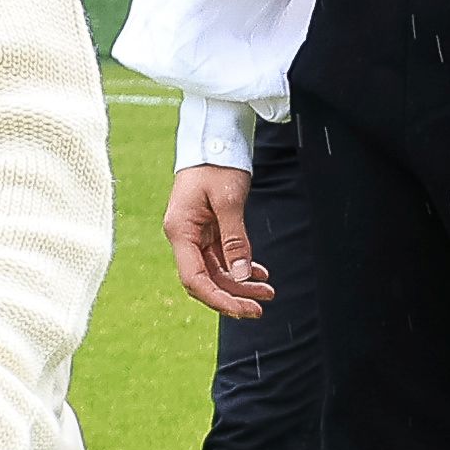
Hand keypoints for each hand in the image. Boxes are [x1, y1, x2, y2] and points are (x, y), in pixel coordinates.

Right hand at [165, 159, 270, 318]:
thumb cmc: (217, 164)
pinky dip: (240, 267)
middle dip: (231, 296)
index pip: (194, 278)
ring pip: (215, 271)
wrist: (214, 139)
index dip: (218, 299)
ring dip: (240, 284)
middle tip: (260, 308)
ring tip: (268, 292)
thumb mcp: (229, 201)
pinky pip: (221, 257)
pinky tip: (260, 274)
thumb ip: (235, 240)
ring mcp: (195, 234)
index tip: (243, 310)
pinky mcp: (207, 229)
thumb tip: (241, 275)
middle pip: (204, 280)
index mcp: (180, 231)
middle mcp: (184, 237)